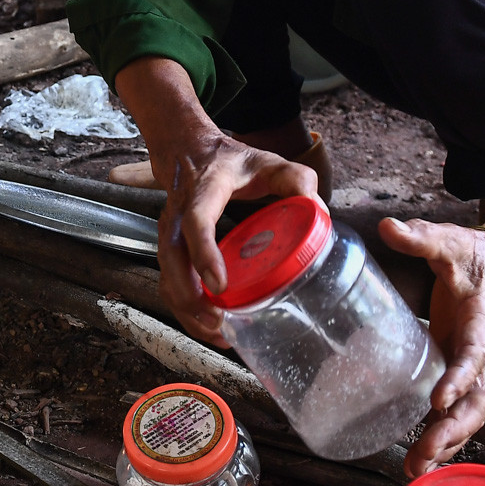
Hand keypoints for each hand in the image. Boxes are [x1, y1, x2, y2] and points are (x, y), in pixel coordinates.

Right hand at [111, 58, 316, 344]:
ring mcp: (169, 232)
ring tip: (219, 334)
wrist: (187, 150)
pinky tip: (209, 325)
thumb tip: (318, 211)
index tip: (219, 286)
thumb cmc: (231, 162)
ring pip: (166, 277)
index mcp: (204, 190)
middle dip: (190, 297)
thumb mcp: (266, 161)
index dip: (204, 254)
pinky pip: (168, 283)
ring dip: (186, 310)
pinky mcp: (169, 249)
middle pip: (172, 260)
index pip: (196, 221)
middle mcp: (178, 214)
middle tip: (221, 324)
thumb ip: (295, 178)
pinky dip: (184, 309)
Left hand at [377, 171, 484, 476]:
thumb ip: (421, 236)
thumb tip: (389, 227)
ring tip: (414, 469)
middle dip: (453, 430)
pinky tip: (418, 458)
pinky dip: (442, 437)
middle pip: (477, 400)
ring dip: (446, 443)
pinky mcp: (461, 373)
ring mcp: (474, 367)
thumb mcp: (447, 240)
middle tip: (422, 454)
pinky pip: (457, 412)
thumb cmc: (470, 254)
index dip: (459, 379)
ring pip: (470, 414)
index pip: (474, 354)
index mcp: (481, 321)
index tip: (436, 401)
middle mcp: (483, 352)